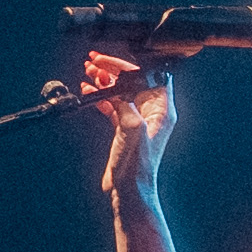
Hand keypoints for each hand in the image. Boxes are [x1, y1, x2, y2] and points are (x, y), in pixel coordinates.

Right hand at [85, 51, 171, 192]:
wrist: (129, 190)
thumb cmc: (137, 167)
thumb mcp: (132, 129)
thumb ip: (126, 104)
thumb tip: (115, 86)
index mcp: (162, 110)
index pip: (150, 77)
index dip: (131, 66)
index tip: (112, 61)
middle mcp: (152, 113)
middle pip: (134, 81)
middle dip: (114, 69)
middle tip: (95, 61)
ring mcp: (138, 120)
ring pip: (121, 92)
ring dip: (104, 81)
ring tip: (89, 71)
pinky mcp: (125, 128)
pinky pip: (113, 106)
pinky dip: (101, 97)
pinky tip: (88, 90)